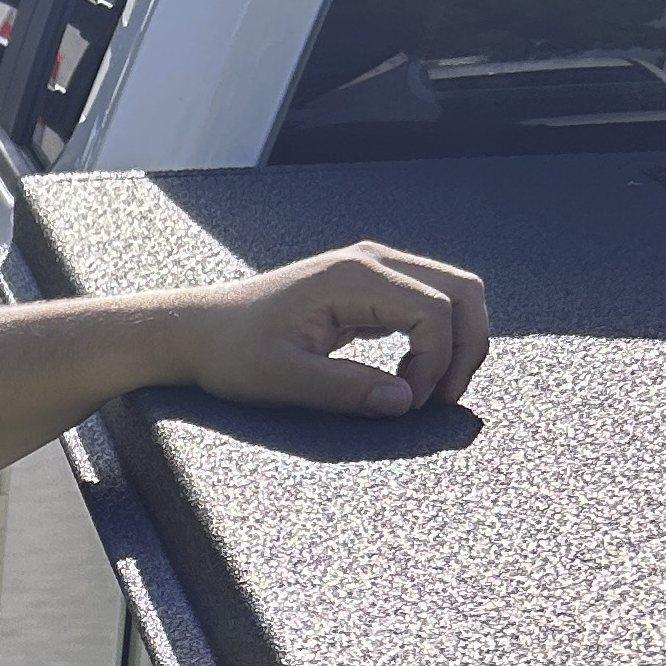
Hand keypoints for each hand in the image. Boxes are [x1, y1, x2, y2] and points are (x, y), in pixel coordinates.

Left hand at [166, 242, 488, 417]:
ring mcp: (374, 269)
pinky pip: (427, 306)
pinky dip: (434, 341)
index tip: (407, 405)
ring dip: (455, 344)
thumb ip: (345, 390)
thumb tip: (405, 402)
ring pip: (453, 295)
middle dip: (466, 349)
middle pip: (463, 291)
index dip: (437, 363)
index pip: (436, 311)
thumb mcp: (282, 380)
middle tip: (439, 400)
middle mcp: (372, 261)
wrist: (198, 330)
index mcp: (354, 276)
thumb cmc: (231, 353)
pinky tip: (406, 378)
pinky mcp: (369, 287)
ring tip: (424, 392)